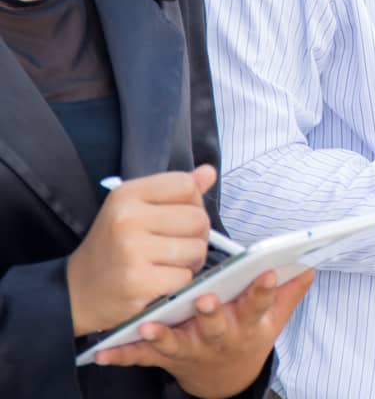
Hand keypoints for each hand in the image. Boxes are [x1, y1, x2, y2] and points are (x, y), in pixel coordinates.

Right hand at [67, 166, 216, 335]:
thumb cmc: (113, 247)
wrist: (76, 292)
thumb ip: (175, 190)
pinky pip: (185, 277)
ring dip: (191, 261)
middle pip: (198, 218)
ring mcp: (132, 251)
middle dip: (197, 236)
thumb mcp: (136, 209)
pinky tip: (160, 281)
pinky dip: (179, 282)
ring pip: (197, 249)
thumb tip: (209, 172)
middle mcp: (128, 219)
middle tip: (176, 246)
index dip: (193, 202)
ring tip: (169, 263)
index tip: (178, 216)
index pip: (186, 185)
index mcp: (127, 194)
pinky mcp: (139, 282)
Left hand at [93, 268, 313, 397]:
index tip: (268, 271)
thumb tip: (310, 263)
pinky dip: (123, 354)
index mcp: (247, 325)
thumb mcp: (274, 320)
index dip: (263, 289)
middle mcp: (219, 338)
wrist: (224, 379)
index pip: (259, 305)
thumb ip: (290, 292)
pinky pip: (142, 357)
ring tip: (147, 327)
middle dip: (211, 314)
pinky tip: (103, 352)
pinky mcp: (165, 358)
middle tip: (205, 299)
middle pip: (215, 325)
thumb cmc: (248, 338)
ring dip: (162, 336)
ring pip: (175, 343)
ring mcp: (190, 349)